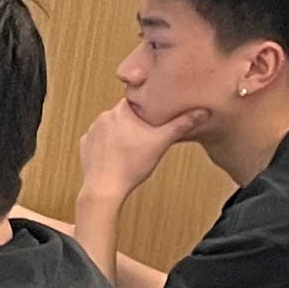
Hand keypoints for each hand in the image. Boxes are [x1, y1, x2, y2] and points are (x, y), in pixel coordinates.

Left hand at [76, 98, 207, 202]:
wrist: (105, 188)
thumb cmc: (132, 165)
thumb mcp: (162, 142)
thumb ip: (182, 124)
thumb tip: (203, 111)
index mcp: (121, 110)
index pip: (138, 99)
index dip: (149, 105)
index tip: (158, 113)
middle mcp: (103, 116)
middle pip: (126, 113)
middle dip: (137, 121)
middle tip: (149, 133)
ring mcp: (92, 130)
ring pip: (113, 125)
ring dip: (122, 132)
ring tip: (134, 146)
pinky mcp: (85, 144)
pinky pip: (101, 139)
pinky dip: (109, 144)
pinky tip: (119, 153)